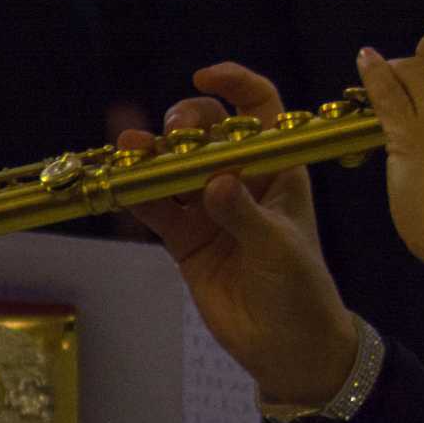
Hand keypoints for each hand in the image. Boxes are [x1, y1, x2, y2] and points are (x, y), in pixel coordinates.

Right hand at [126, 63, 356, 405]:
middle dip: (187, 123)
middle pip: (208, 132)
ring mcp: (211, 208)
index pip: (260, 110)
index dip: (235, 85)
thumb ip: (244, 215)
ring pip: (175, 168)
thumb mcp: (279, 247)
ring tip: (130, 150)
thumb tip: (215, 182)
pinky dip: (139, 196)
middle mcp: (243, 179)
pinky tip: (122, 184)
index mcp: (280, 168)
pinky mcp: (187, 240)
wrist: (289, 346)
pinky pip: (158, 209)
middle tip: (173, 134)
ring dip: (152, 156)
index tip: (204, 76)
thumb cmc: (301, 288)